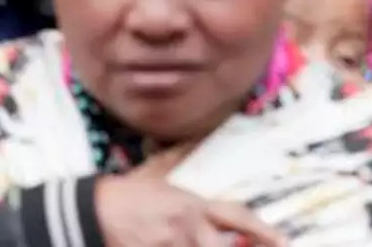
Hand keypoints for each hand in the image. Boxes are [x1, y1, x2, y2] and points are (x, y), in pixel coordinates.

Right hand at [96, 152, 286, 246]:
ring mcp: (169, 245)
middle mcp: (187, 226)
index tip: (282, 240)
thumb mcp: (157, 172)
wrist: (90, 211)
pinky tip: (168, 246)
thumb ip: (179, 157)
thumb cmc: (125, 193)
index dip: (261, 229)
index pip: (236, 216)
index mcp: (193, 204)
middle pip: (222, 246)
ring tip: (190, 243)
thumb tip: (197, 135)